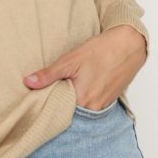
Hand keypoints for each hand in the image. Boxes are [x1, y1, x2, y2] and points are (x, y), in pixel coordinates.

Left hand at [22, 25, 146, 109]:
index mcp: (82, 100)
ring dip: (72, 101)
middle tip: (50, 91)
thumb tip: (28, 82)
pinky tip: (80, 86)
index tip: (38, 99)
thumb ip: (49, 75)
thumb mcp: (70, 60)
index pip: (58, 111)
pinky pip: (91, 105)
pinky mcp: (109, 101)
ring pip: (80, 108)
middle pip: (69, 112)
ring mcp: (103, 106)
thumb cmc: (101, 50)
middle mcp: (93, 108)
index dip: (47, 105)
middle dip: (59, 103)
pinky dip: (84, 98)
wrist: (129, 45)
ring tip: (65, 87)